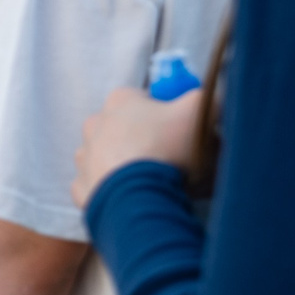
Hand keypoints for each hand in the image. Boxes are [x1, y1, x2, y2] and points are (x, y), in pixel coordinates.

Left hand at [73, 86, 202, 206]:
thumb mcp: (200, 111)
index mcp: (120, 100)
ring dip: (128, 164)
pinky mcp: (82, 187)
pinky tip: (134, 195)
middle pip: (126, 127)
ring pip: (110, 155)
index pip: (147, 98)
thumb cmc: (167, 148)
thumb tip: (211, 100)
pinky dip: (115, 190)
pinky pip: (100, 185)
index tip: (182, 131)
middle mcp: (95, 123)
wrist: (137, 196)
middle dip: (147, 140)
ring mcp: (84, 157)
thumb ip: (208, 98)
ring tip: (152, 180)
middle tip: (172, 158)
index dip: (169, 113)